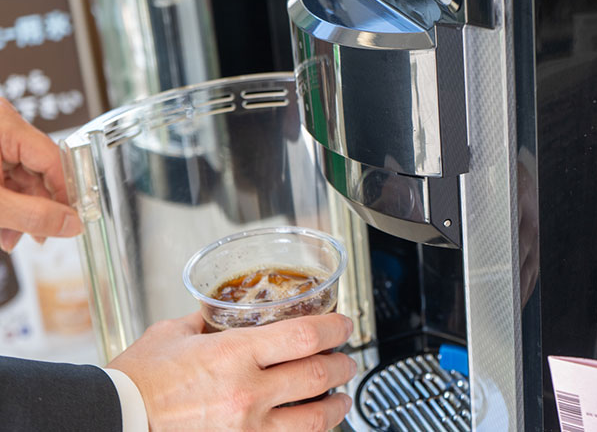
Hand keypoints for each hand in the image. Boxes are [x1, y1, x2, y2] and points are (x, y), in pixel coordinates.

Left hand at [0, 99, 81, 250]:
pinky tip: (2, 226)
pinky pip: (3, 176)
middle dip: (37, 208)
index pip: (53, 159)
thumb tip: (73, 225)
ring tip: (11, 238)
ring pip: (20, 177)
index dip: (65, 194)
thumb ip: (34, 216)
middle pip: (38, 170)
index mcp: (3, 124)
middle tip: (40, 236)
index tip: (73, 220)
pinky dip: (5, 202)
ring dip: (19, 211)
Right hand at [108, 312, 357, 430]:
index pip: (304, 336)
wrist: (117, 421)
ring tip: (341, 398)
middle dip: (342, 365)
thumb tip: (222, 310)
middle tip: (346, 360)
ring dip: (335, 406)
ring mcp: (246, 428)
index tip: (343, 324)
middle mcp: (246, 392)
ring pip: (313, 419)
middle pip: (318, 375)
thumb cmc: (138, 380)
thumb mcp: (173, 334)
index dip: (334, 328)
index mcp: (233, 354)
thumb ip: (206, 320)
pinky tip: (311, 426)